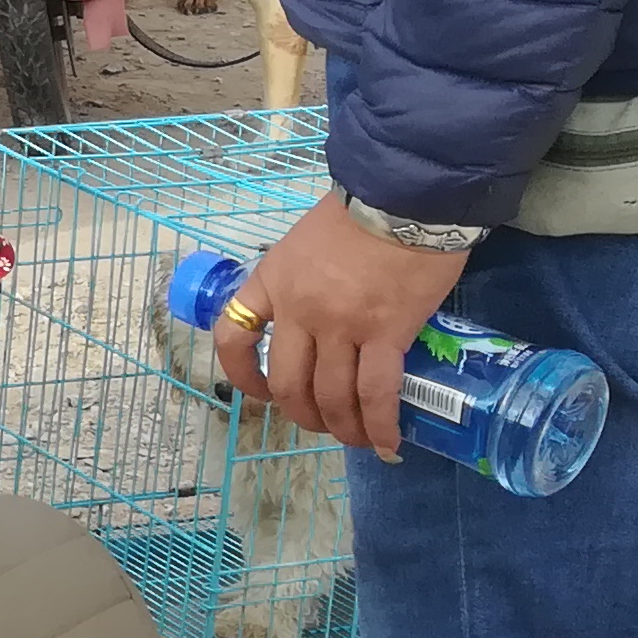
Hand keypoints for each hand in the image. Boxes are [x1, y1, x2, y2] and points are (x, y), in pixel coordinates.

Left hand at [215, 195, 467, 458]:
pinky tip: (387, 443)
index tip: (260, 393)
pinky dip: (380, 425)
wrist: (405, 195)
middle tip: (321, 423)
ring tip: (357, 438)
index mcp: (271, 281)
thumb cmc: (359, 211)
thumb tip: (312, 314)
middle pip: (287, 383)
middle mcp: (298, 310)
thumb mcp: (304, 241)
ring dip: (342, 427)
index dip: (241, 375)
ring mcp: (340, 326)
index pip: (232, 337)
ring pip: (331, 396)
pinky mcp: (386, 334)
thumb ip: (299, 279)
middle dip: (301, 414)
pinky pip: (376, 393)